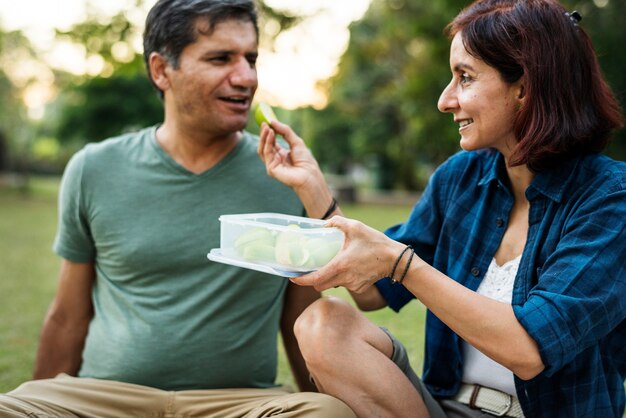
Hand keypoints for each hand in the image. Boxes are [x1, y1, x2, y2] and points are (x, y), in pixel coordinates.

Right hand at [257, 120, 321, 190]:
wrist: (309, 174)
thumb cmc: (305, 160)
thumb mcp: (296, 141)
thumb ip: (285, 131)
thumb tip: (273, 121)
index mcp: (281, 154)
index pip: (271, 142)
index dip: (269, 132)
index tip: (267, 122)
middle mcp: (275, 159)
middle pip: (265, 145)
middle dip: (264, 134)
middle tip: (264, 123)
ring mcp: (272, 165)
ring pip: (262, 149)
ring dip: (264, 137)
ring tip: (267, 127)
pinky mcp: (271, 169)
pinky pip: (266, 153)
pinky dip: (267, 143)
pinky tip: (271, 134)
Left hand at [290, 216, 405, 292]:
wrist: (396, 259)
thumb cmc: (375, 242)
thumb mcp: (355, 227)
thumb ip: (337, 223)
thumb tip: (324, 223)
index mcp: (340, 266)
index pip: (314, 279)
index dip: (300, 280)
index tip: (292, 277)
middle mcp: (344, 279)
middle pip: (320, 285)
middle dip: (312, 279)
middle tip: (309, 269)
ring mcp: (352, 285)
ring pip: (332, 284)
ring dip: (328, 277)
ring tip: (332, 263)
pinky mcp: (359, 288)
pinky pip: (345, 284)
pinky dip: (342, 278)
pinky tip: (349, 267)